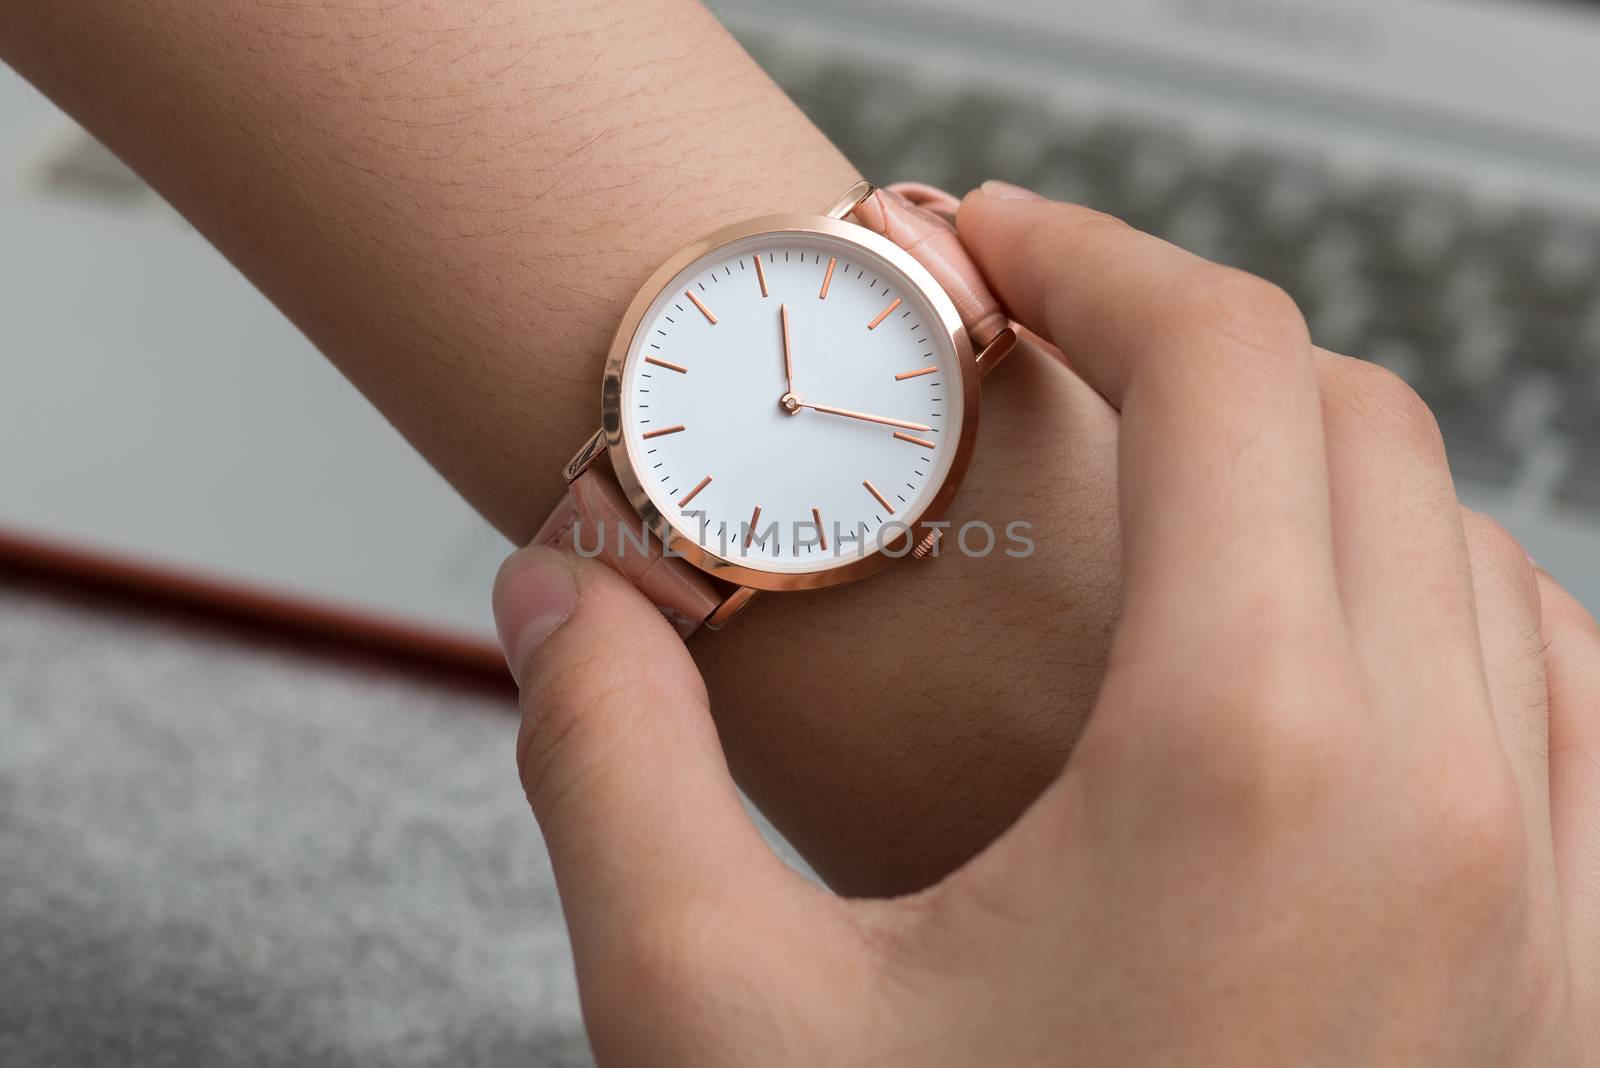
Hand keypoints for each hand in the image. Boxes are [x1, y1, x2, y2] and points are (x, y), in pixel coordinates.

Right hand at [493, 184, 1599, 1064]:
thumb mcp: (719, 1024)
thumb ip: (611, 772)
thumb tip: (558, 595)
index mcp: (1249, 759)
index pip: (1229, 360)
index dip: (1090, 251)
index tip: (985, 246)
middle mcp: (1453, 794)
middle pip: (1356, 421)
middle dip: (1186, 342)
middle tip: (1037, 361)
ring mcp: (1550, 891)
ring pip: (1468, 545)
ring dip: (1309, 470)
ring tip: (1152, 501)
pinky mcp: (1569, 978)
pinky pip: (1556, 692)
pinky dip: (1434, 608)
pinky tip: (1318, 656)